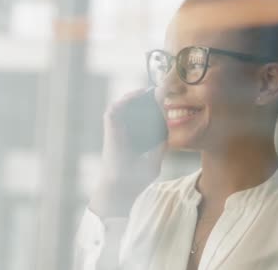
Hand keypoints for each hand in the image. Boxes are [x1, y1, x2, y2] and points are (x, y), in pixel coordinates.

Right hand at [89, 89, 167, 217]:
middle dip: (147, 98)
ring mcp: (116, 129)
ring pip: (123, 105)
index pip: (143, 117)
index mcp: (134, 138)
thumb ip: (160, 144)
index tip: (165, 96)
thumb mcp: (155, 158)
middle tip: (161, 90)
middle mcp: (124, 131)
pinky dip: (125, 100)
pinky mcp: (110, 128)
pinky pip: (115, 108)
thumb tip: (167, 129)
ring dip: (136, 96)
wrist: (123, 187)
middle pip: (134, 108)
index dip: (153, 106)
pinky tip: (138, 96)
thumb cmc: (137, 178)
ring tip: (150, 90)